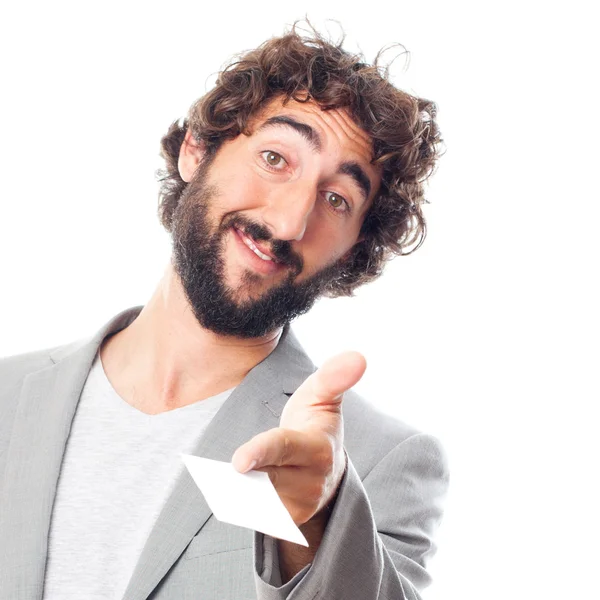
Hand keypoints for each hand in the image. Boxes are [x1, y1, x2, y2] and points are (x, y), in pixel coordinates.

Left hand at [232, 351, 366, 525]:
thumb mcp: (322, 396)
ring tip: (222, 480)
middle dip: (246, 475)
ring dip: (237, 490)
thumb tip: (358, 357)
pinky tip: (226, 491)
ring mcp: (299, 506)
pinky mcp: (285, 521)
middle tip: (228, 471)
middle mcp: (312, 482)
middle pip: (265, 477)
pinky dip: (237, 502)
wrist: (325, 468)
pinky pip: (252, 513)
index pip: (284, 448)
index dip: (261, 453)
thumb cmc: (315, 423)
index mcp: (319, 448)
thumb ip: (333, 376)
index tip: (237, 462)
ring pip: (255, 499)